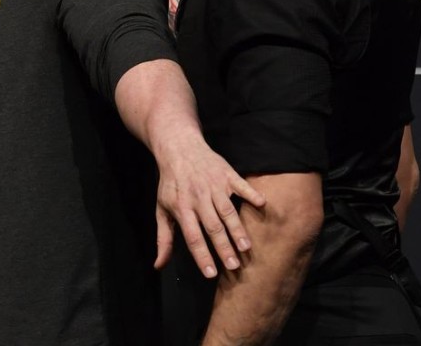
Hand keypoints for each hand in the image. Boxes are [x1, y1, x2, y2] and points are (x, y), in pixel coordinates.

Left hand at [154, 134, 265, 277]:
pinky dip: (251, 193)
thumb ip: (163, 238)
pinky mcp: (226, 173)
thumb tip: (159, 265)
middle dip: (223, 247)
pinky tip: (262, 204)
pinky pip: (240, 185)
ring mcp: (213, 185)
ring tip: (246, 247)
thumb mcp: (162, 208)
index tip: (211, 273)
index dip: (202, 255)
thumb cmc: (170, 184)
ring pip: (227, 210)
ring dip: (237, 229)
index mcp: (182, 208)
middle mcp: (198, 198)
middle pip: (212, 226)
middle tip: (234, 266)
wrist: (179, 147)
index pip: (192, 236)